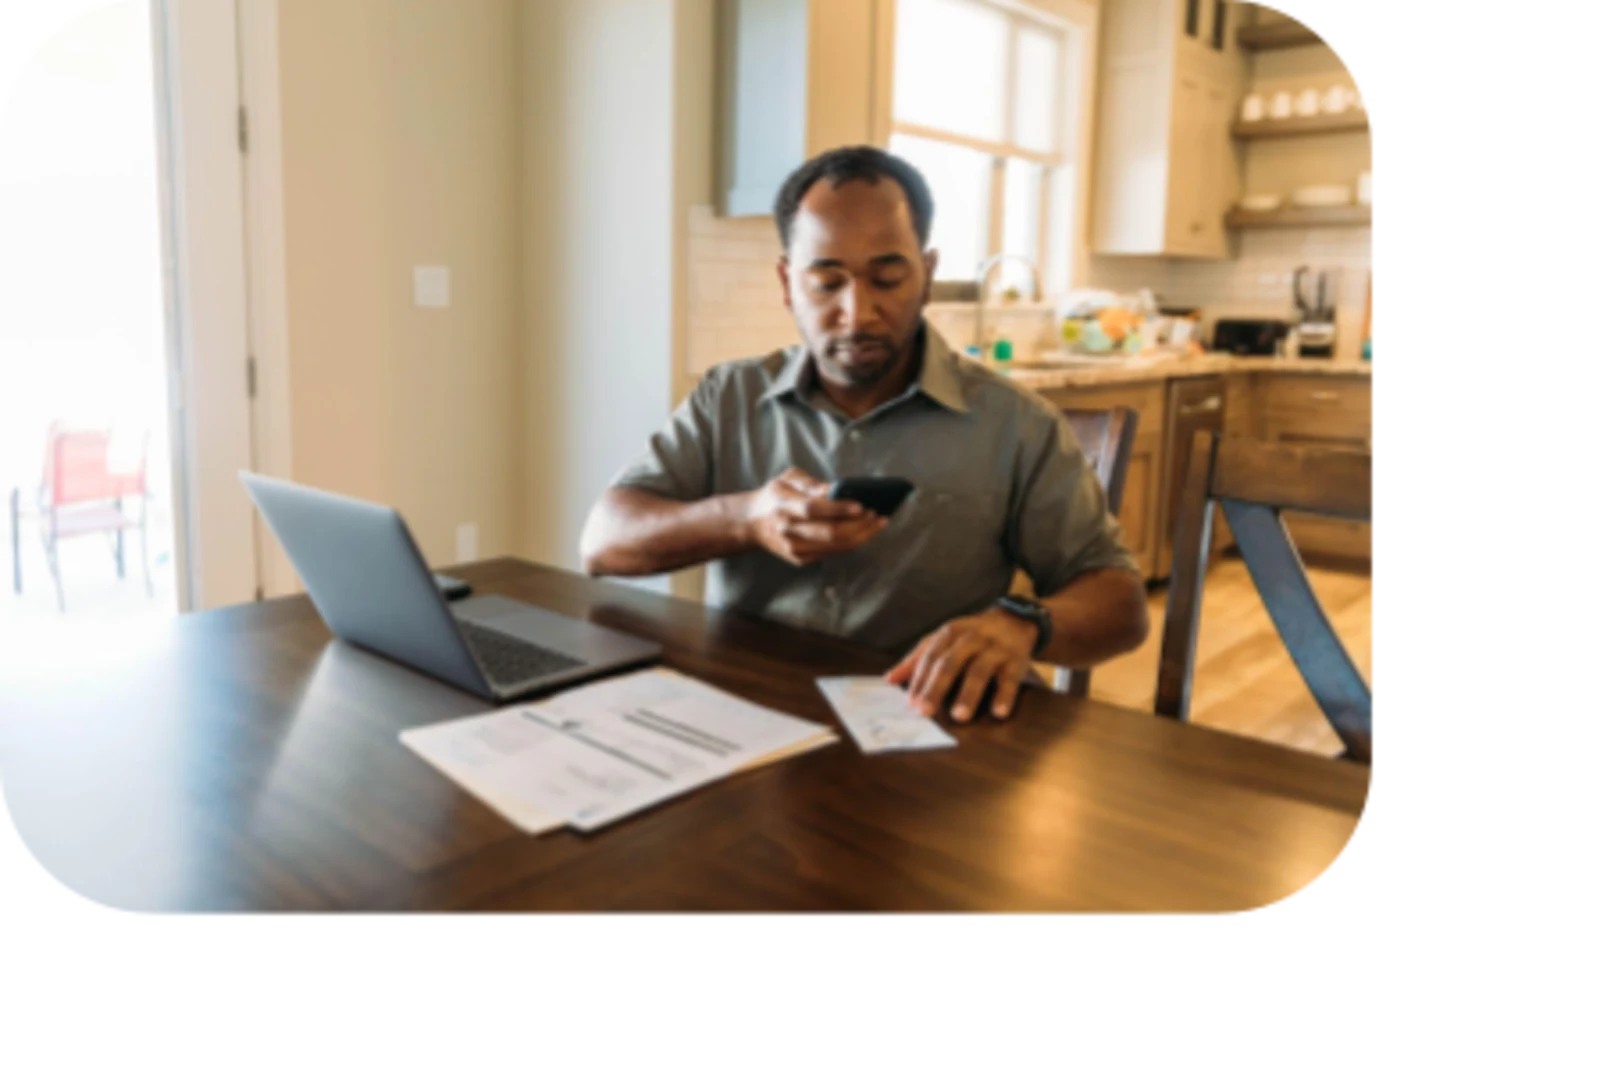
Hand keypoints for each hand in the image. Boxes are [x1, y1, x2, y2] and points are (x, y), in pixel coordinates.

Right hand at [740, 468, 889, 566]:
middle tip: (878, 515)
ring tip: (878, 523)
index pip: (813, 509)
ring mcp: (794, 548)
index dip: (839, 509)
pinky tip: (863, 532)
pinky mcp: (800, 559)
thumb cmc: (775, 496)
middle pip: (830, 533)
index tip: (862, 506)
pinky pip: (832, 553)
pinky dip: (851, 543)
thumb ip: (811, 483)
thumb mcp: (788, 479)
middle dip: (859, 526)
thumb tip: (837, 490)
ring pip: (835, 547)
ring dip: (861, 536)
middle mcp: (788, 530)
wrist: (752, 523)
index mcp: (783, 506)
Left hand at [883, 608, 1039, 722]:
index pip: (931, 657)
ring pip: (979, 670)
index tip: (911, 703)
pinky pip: (1010, 678)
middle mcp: (971, 638)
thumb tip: (889, 680)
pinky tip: (998, 712)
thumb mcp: (943, 639)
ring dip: (969, 694)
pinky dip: (1005, 695)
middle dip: (937, 687)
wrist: (1014, 620)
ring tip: (959, 716)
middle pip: (951, 663)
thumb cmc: (971, 635)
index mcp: (950, 633)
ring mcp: (994, 648)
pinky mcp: (1015, 659)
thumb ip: (917, 659)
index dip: (920, 679)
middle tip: (926, 711)